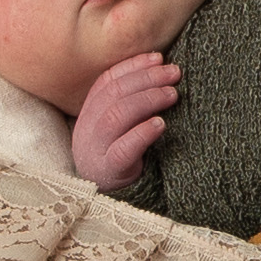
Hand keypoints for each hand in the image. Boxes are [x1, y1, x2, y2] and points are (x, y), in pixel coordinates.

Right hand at [67, 51, 180, 185]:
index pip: (107, 81)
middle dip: (146, 79)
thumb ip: (131, 104)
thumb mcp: (121, 129)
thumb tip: (162, 71)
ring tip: (172, 95)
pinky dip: (142, 133)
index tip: (159, 58)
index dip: (133, 66)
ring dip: (147, 100)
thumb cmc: (122, 159)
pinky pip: (122, 149)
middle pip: (113, 94)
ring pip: (116, 116)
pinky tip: (160, 124)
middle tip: (174, 74)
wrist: (108, 202)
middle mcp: (87, 129)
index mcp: (89, 114)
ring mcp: (94, 151)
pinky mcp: (108, 171)